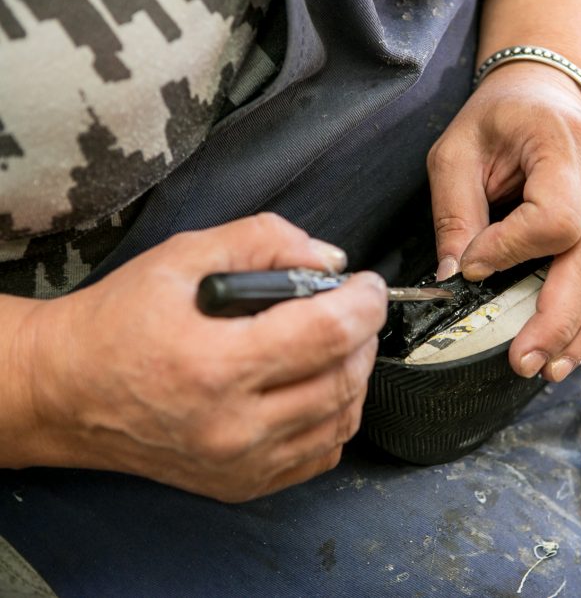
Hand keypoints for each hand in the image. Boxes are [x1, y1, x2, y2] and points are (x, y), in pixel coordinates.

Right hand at [16, 214, 386, 501]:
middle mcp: (232, 426)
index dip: (363, 303)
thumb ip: (264, 242)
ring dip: (354, 373)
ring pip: (342, 418)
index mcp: (215, 365)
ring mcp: (240, 464)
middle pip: (343, 378)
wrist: (67, 392)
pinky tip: (316, 385)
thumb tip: (331, 262)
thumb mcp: (183, 257)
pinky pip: (322, 452)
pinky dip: (335, 415)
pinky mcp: (243, 484)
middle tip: (351, 308)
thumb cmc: (119, 322)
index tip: (368, 285)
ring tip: (335, 342)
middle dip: (363, 334)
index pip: (326, 334)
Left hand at [428, 63, 580, 381]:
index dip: (512, 252)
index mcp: (566, 146)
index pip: (555, 218)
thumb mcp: (457, 150)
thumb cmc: (501, 123)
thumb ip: (453, 210)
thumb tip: (454, 275)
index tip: (473, 269)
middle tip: (524, 361)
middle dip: (558, 320)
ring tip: (551, 366)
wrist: (550, 95)